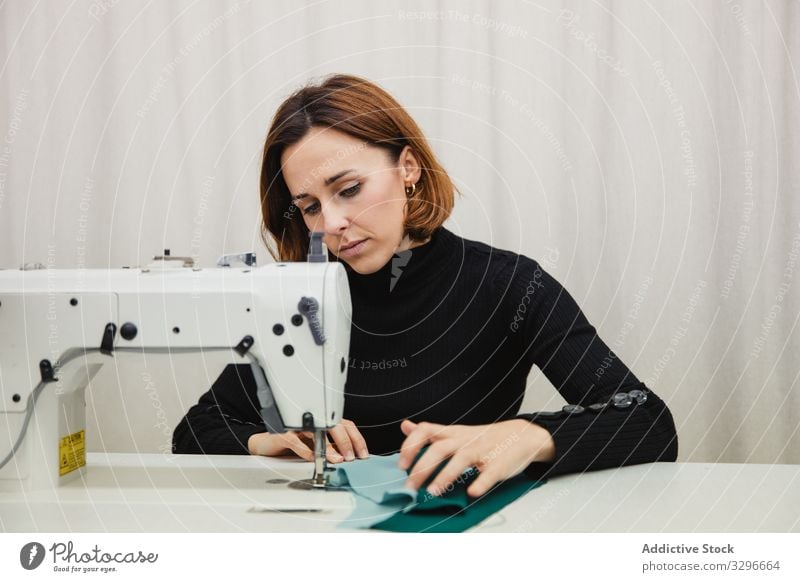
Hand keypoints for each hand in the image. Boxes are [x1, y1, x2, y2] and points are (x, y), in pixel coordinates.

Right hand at [247, 418, 368, 462]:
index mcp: (324, 421)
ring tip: (336, 459)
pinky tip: (313, 458)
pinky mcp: (283, 433)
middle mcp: (313, 420)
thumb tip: (350, 459)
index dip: (356, 438)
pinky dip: (306, 450)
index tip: (362, 454)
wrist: (266, 445)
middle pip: (334, 424)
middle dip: (345, 441)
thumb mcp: (317, 447)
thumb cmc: (293, 444)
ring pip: (317, 432)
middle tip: (351, 457)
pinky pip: (296, 441)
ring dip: (328, 447)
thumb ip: (332, 449)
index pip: (346, 425)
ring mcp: (298, 425)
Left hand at [398, 419, 554, 497]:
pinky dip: (481, 483)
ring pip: (461, 459)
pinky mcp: (499, 464)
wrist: (522, 435)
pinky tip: (471, 493)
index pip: (426, 431)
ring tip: (433, 492)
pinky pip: (489, 473)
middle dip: (422, 468)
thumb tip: (405, 426)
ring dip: (445, 475)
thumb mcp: (456, 431)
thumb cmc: (484, 438)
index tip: (401, 465)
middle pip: (439, 449)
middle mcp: (465, 440)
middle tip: (410, 487)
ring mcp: (482, 451)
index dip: (411, 445)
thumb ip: (430, 432)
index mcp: (453, 433)